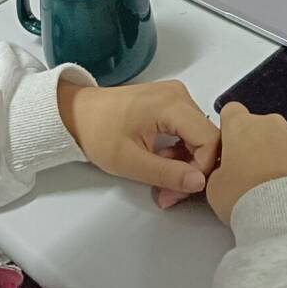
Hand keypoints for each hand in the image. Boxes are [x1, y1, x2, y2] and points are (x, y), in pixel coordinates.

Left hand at [59, 80, 220, 209]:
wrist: (76, 113)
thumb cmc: (98, 132)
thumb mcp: (131, 161)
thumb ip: (168, 174)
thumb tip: (199, 183)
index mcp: (172, 104)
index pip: (210, 139)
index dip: (203, 168)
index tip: (182, 189)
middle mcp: (179, 95)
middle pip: (207, 137)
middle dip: (194, 169)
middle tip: (171, 192)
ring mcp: (175, 96)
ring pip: (199, 135)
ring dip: (187, 162)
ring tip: (163, 180)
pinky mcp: (170, 102)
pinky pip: (188, 129)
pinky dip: (181, 150)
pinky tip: (162, 161)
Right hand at [206, 102, 286, 224]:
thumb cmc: (247, 199)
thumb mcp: (214, 188)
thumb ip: (219, 170)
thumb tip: (226, 173)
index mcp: (241, 127)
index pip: (232, 113)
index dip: (231, 131)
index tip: (232, 150)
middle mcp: (272, 124)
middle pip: (261, 128)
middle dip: (258, 146)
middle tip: (254, 177)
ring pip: (286, 141)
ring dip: (282, 158)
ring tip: (279, 189)